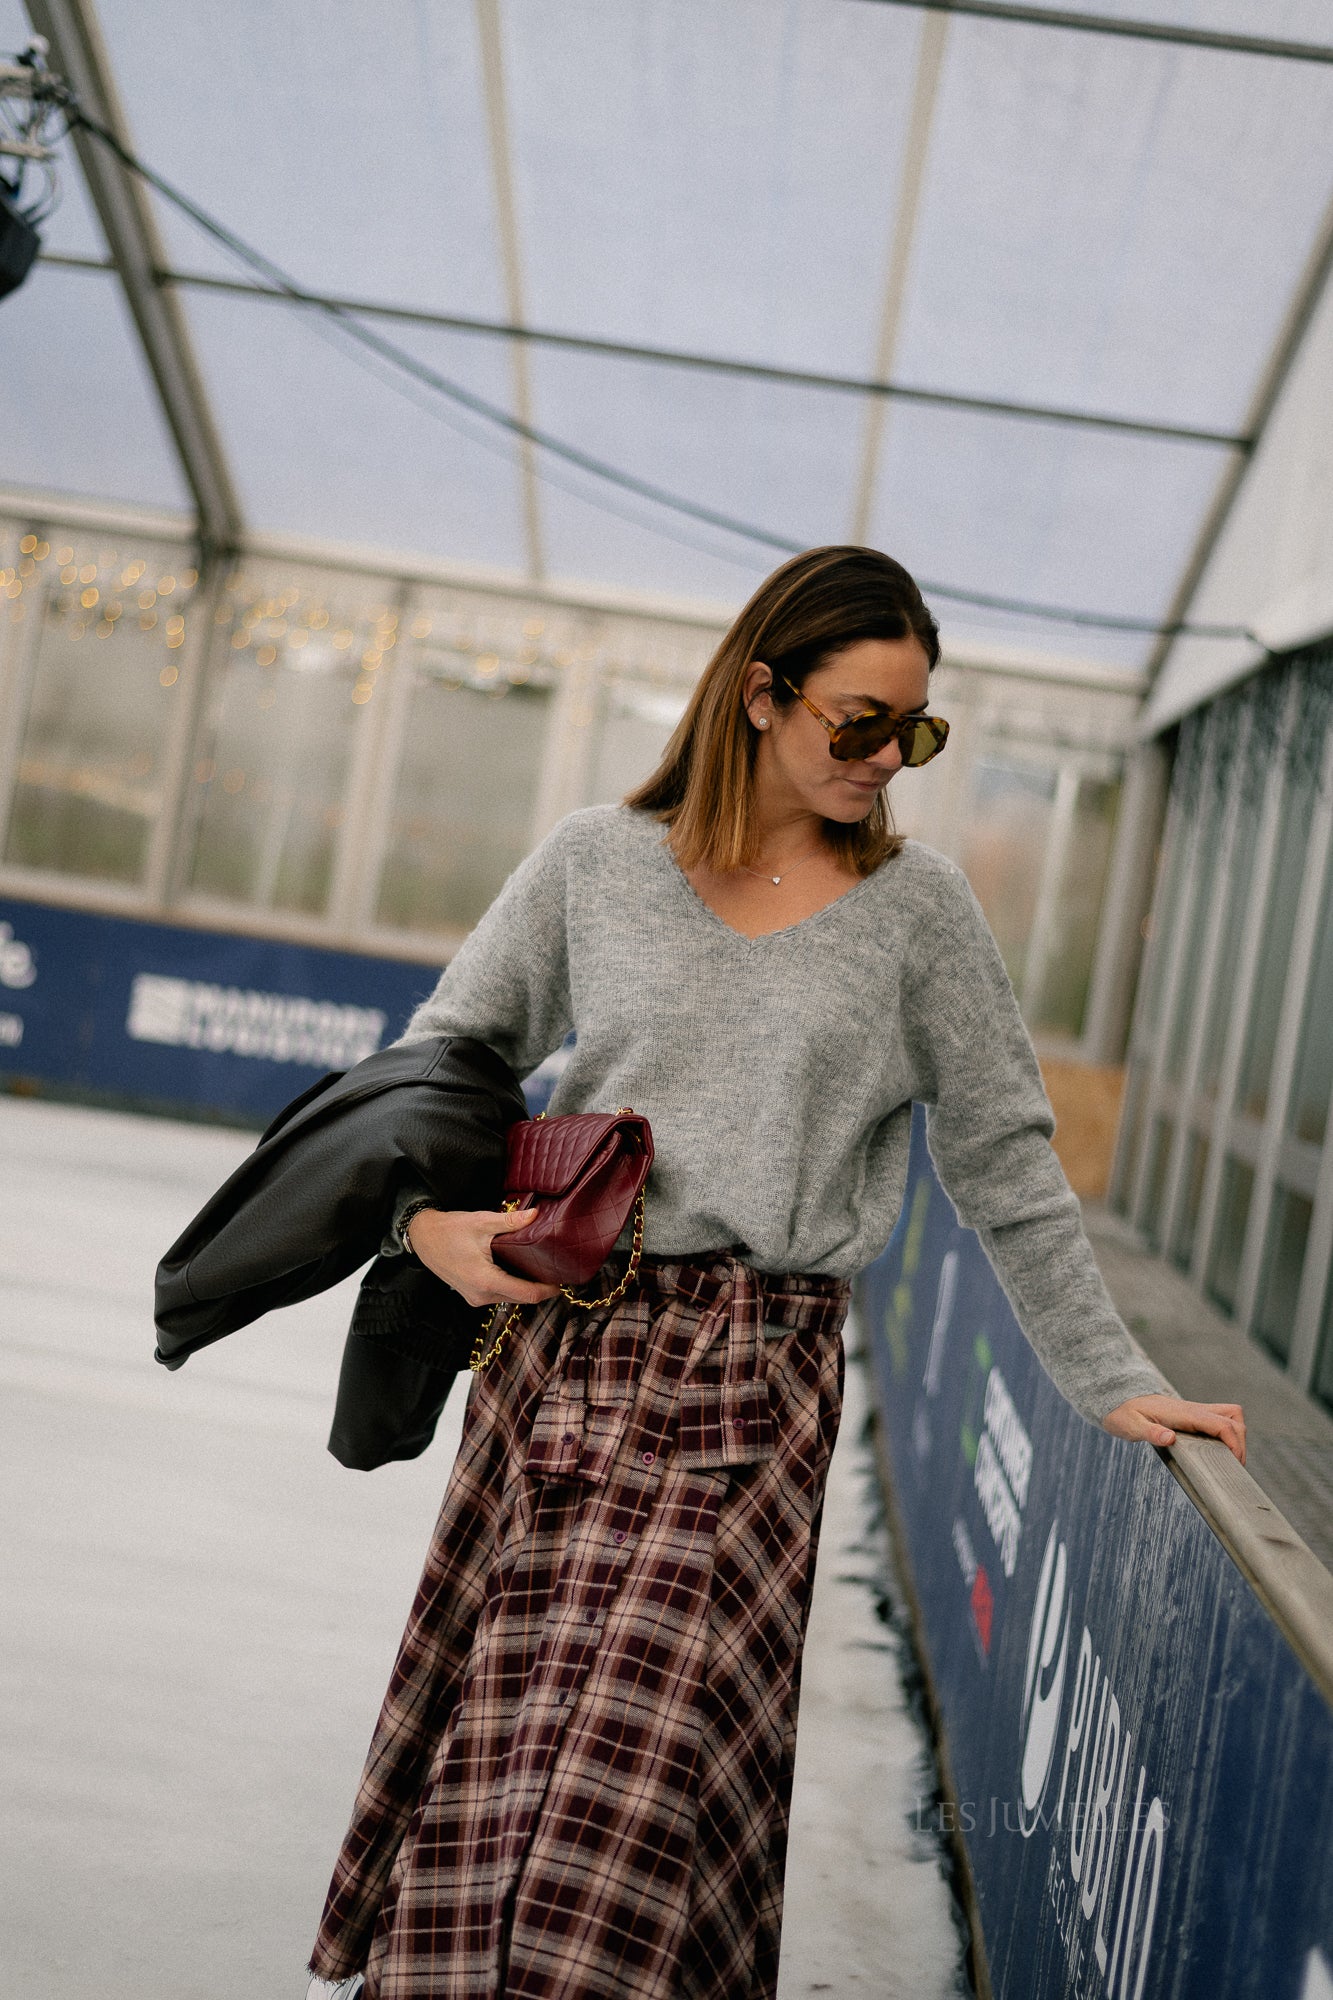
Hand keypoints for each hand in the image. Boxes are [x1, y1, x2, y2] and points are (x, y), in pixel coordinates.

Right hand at [405, 1207, 561, 1309]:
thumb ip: (511, 1222)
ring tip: (541, 1269)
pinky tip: (520, 1271)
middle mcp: (481, 1295)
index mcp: (485, 1281)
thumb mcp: (481, 1222)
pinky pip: (499, 1295)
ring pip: (510, 1298)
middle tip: (555, 1271)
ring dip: (526, 1288)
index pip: (526, 1294)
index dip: (547, 1290)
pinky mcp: (472, 1295)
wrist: (422, 1238)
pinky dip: (512, 1286)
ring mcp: (475, 1298)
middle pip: (521, 1298)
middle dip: (540, 1288)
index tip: (562, 1280)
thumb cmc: (449, 1230)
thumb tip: (536, 1215)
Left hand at [1102, 1393, 1245, 1464]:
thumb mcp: (1131, 1426)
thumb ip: (1150, 1432)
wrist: (1117, 1399)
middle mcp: (1193, 1409)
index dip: (1235, 1443)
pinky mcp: (1192, 1416)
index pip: (1222, 1424)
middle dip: (1240, 1442)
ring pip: (1229, 1415)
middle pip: (1233, 1418)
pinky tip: (1217, 1452)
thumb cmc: (1123, 1413)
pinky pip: (1218, 1420)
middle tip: (1234, 1466)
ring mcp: (1194, 1411)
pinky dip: (1226, 1433)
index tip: (1235, 1464)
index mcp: (1184, 1413)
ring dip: (1236, 1434)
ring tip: (1230, 1459)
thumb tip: (1169, 1438)